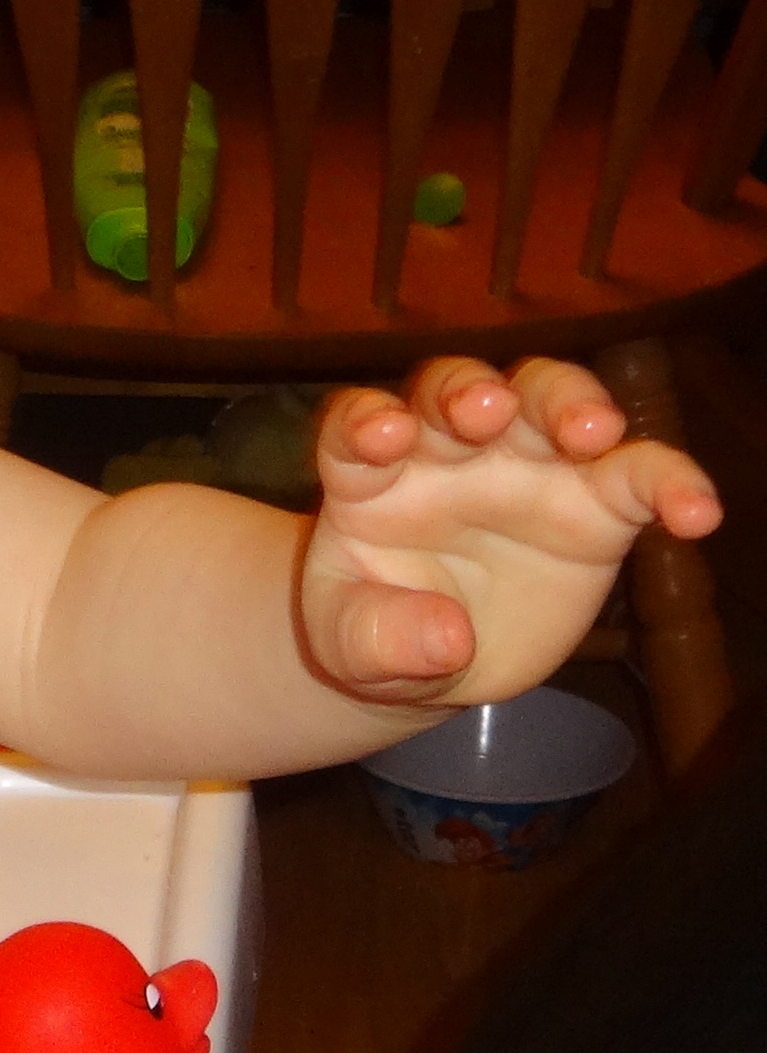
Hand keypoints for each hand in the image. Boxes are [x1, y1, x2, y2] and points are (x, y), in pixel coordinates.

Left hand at [299, 354, 719, 708]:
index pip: (356, 426)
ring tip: (595, 432)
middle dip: (474, 392)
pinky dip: (670, 481)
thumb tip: (448, 639)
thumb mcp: (354, 650)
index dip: (367, 420)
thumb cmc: (377, 633)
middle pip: (458, 390)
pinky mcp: (592, 503)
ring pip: (548, 402)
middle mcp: (447, 450)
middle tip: (492, 411)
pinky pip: (638, 476)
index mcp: (369, 474)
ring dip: (571, 402)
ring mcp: (524, 467)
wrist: (435, 661)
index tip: (384, 436)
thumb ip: (380, 640)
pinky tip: (697, 513)